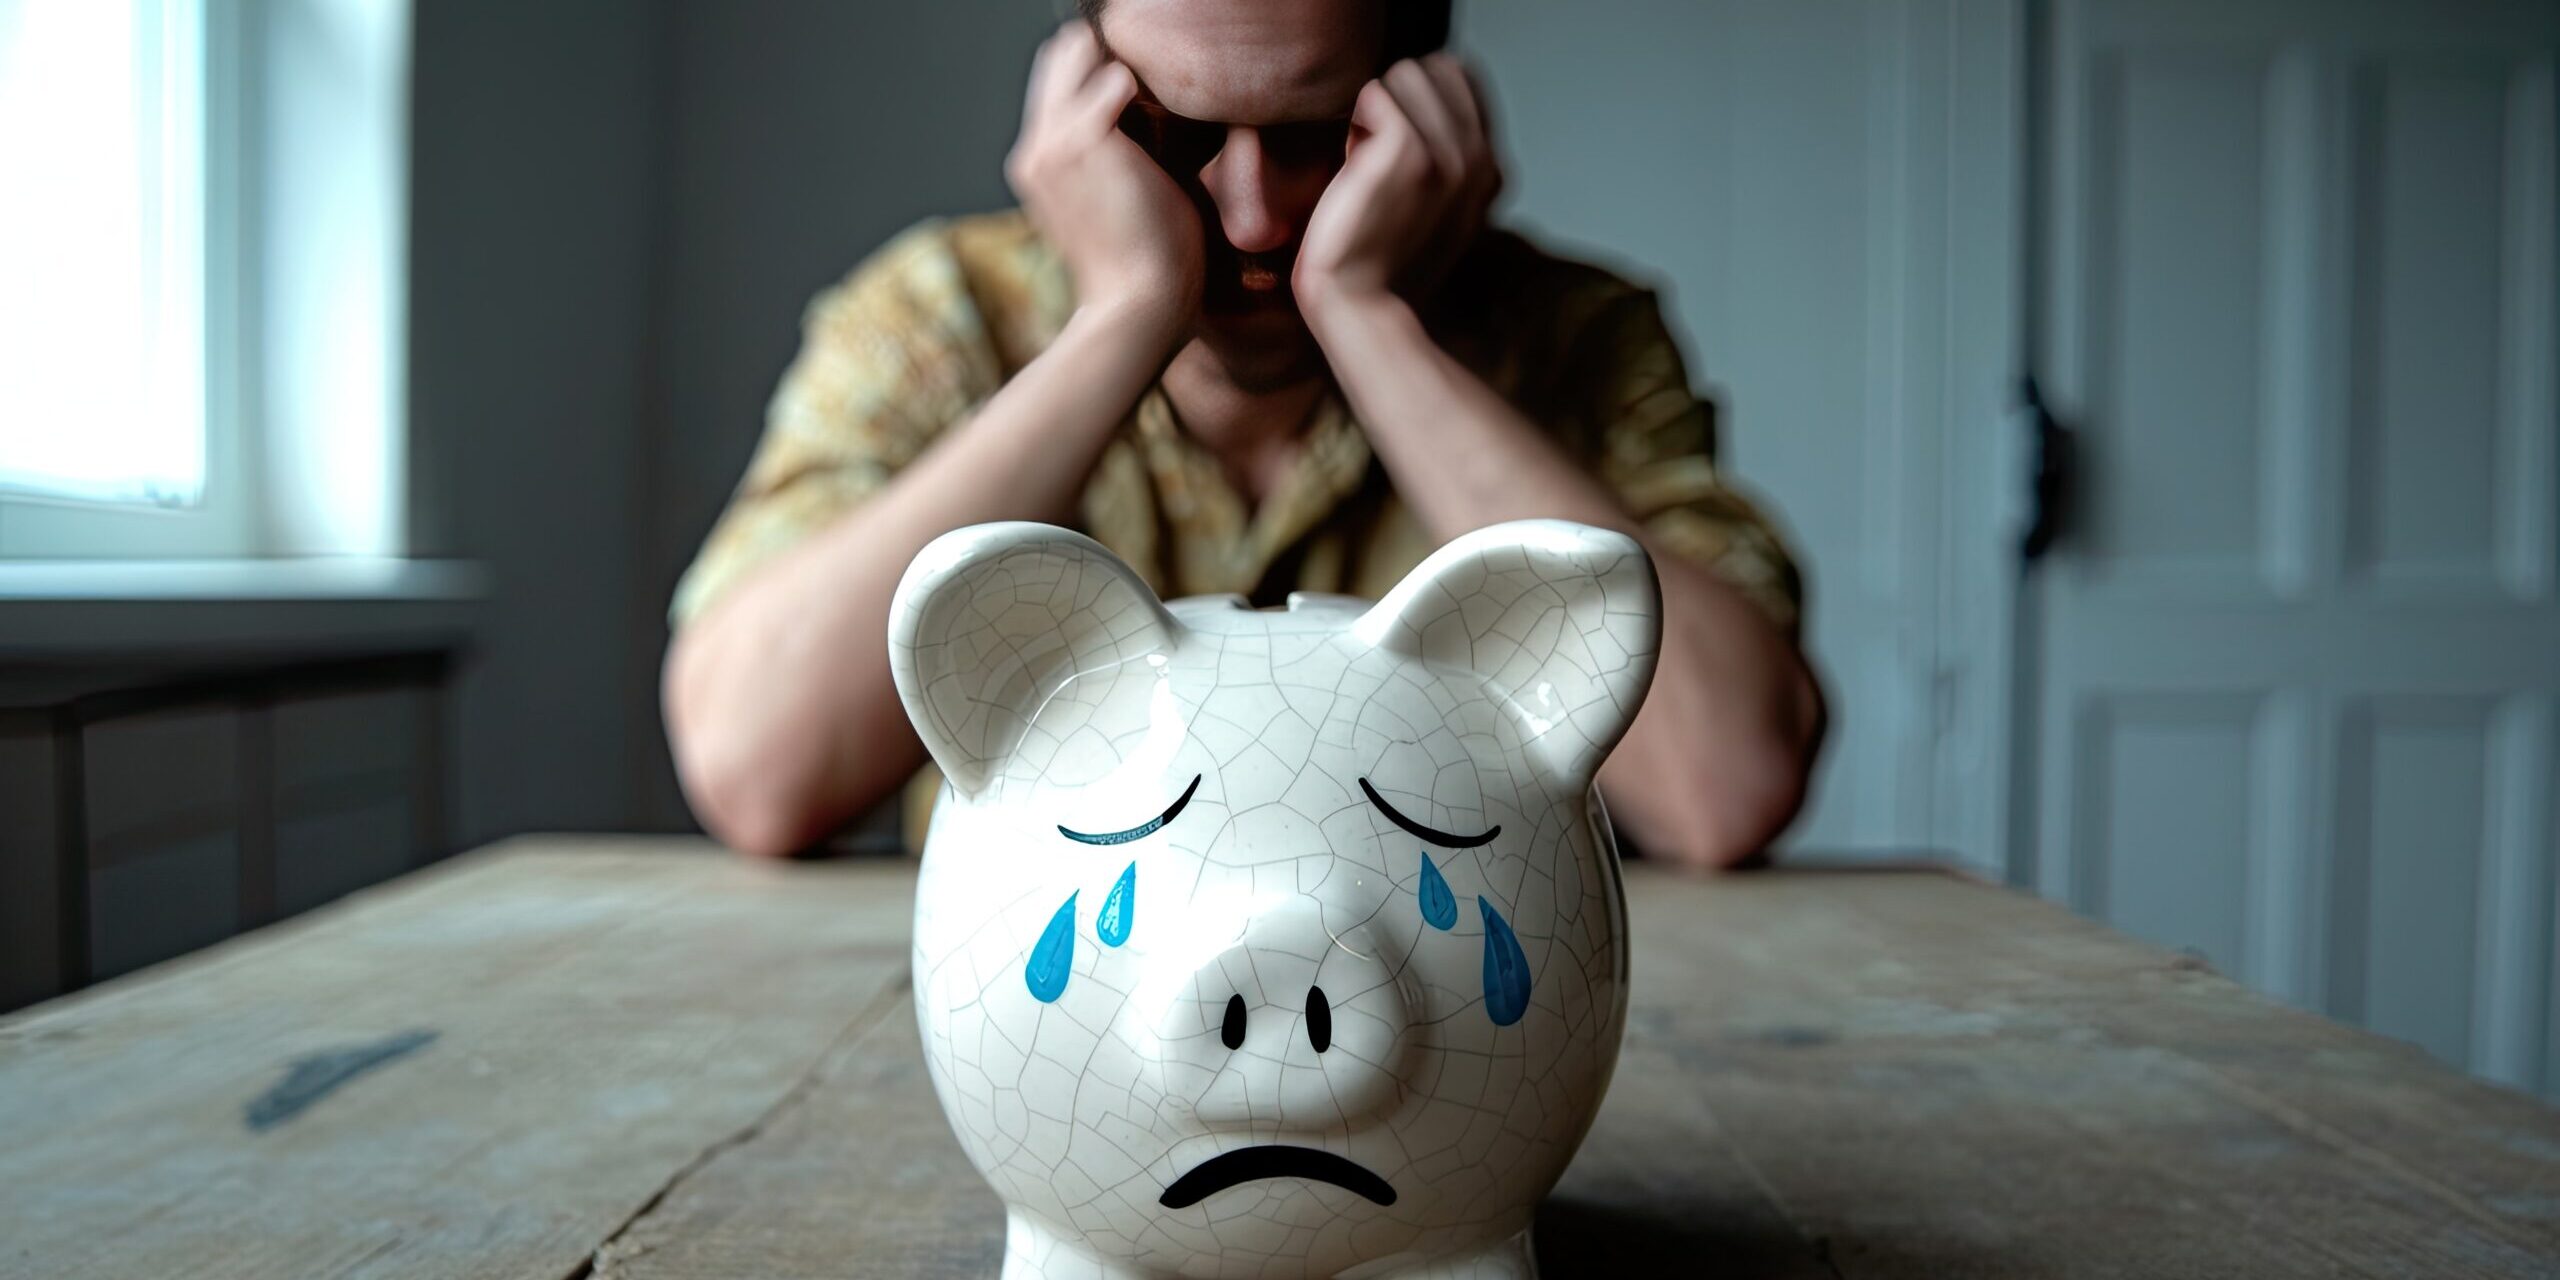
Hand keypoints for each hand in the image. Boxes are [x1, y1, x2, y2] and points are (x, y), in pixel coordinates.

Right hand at [1005, 23, 1201, 344]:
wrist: (1136, 309)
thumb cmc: (1143, 268)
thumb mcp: (1114, 204)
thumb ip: (1116, 159)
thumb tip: (1153, 126)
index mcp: (1037, 164)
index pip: (1056, 81)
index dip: (1097, 73)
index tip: (1142, 95)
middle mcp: (1034, 148)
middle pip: (1061, 54)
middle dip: (1106, 58)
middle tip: (1156, 96)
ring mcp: (1052, 141)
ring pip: (1081, 53)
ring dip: (1128, 72)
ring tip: (1165, 117)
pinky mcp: (1084, 138)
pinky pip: (1114, 78)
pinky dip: (1146, 91)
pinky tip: (1172, 129)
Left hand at [1293, 53, 1502, 323]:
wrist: (1360, 304)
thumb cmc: (1380, 261)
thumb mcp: (1434, 210)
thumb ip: (1447, 161)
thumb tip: (1423, 100)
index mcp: (1492, 170)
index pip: (1463, 78)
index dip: (1418, 104)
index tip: (1397, 158)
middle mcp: (1481, 157)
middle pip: (1438, 67)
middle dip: (1400, 100)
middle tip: (1379, 159)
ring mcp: (1451, 152)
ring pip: (1408, 73)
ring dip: (1376, 111)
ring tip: (1368, 163)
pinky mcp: (1410, 149)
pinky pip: (1375, 92)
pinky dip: (1355, 121)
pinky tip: (1354, 168)